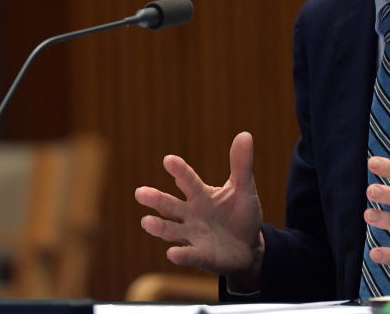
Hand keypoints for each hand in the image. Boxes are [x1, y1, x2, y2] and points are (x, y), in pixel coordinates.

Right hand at [135, 131, 263, 284]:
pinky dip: (181, 254)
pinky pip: (189, 255)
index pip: (188, 180)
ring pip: (171, 230)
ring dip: (159, 227)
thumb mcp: (244, 189)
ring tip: (146, 221)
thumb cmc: (241, 214)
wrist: (249, 247)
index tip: (169, 160)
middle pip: (170, 206)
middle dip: (156, 199)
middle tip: (140, 193)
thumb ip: (241, 165)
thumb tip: (245, 134)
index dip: (180, 170)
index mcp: (201, 195)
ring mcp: (193, 235)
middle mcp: (191, 214)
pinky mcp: (200, 255)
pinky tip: (172, 253)